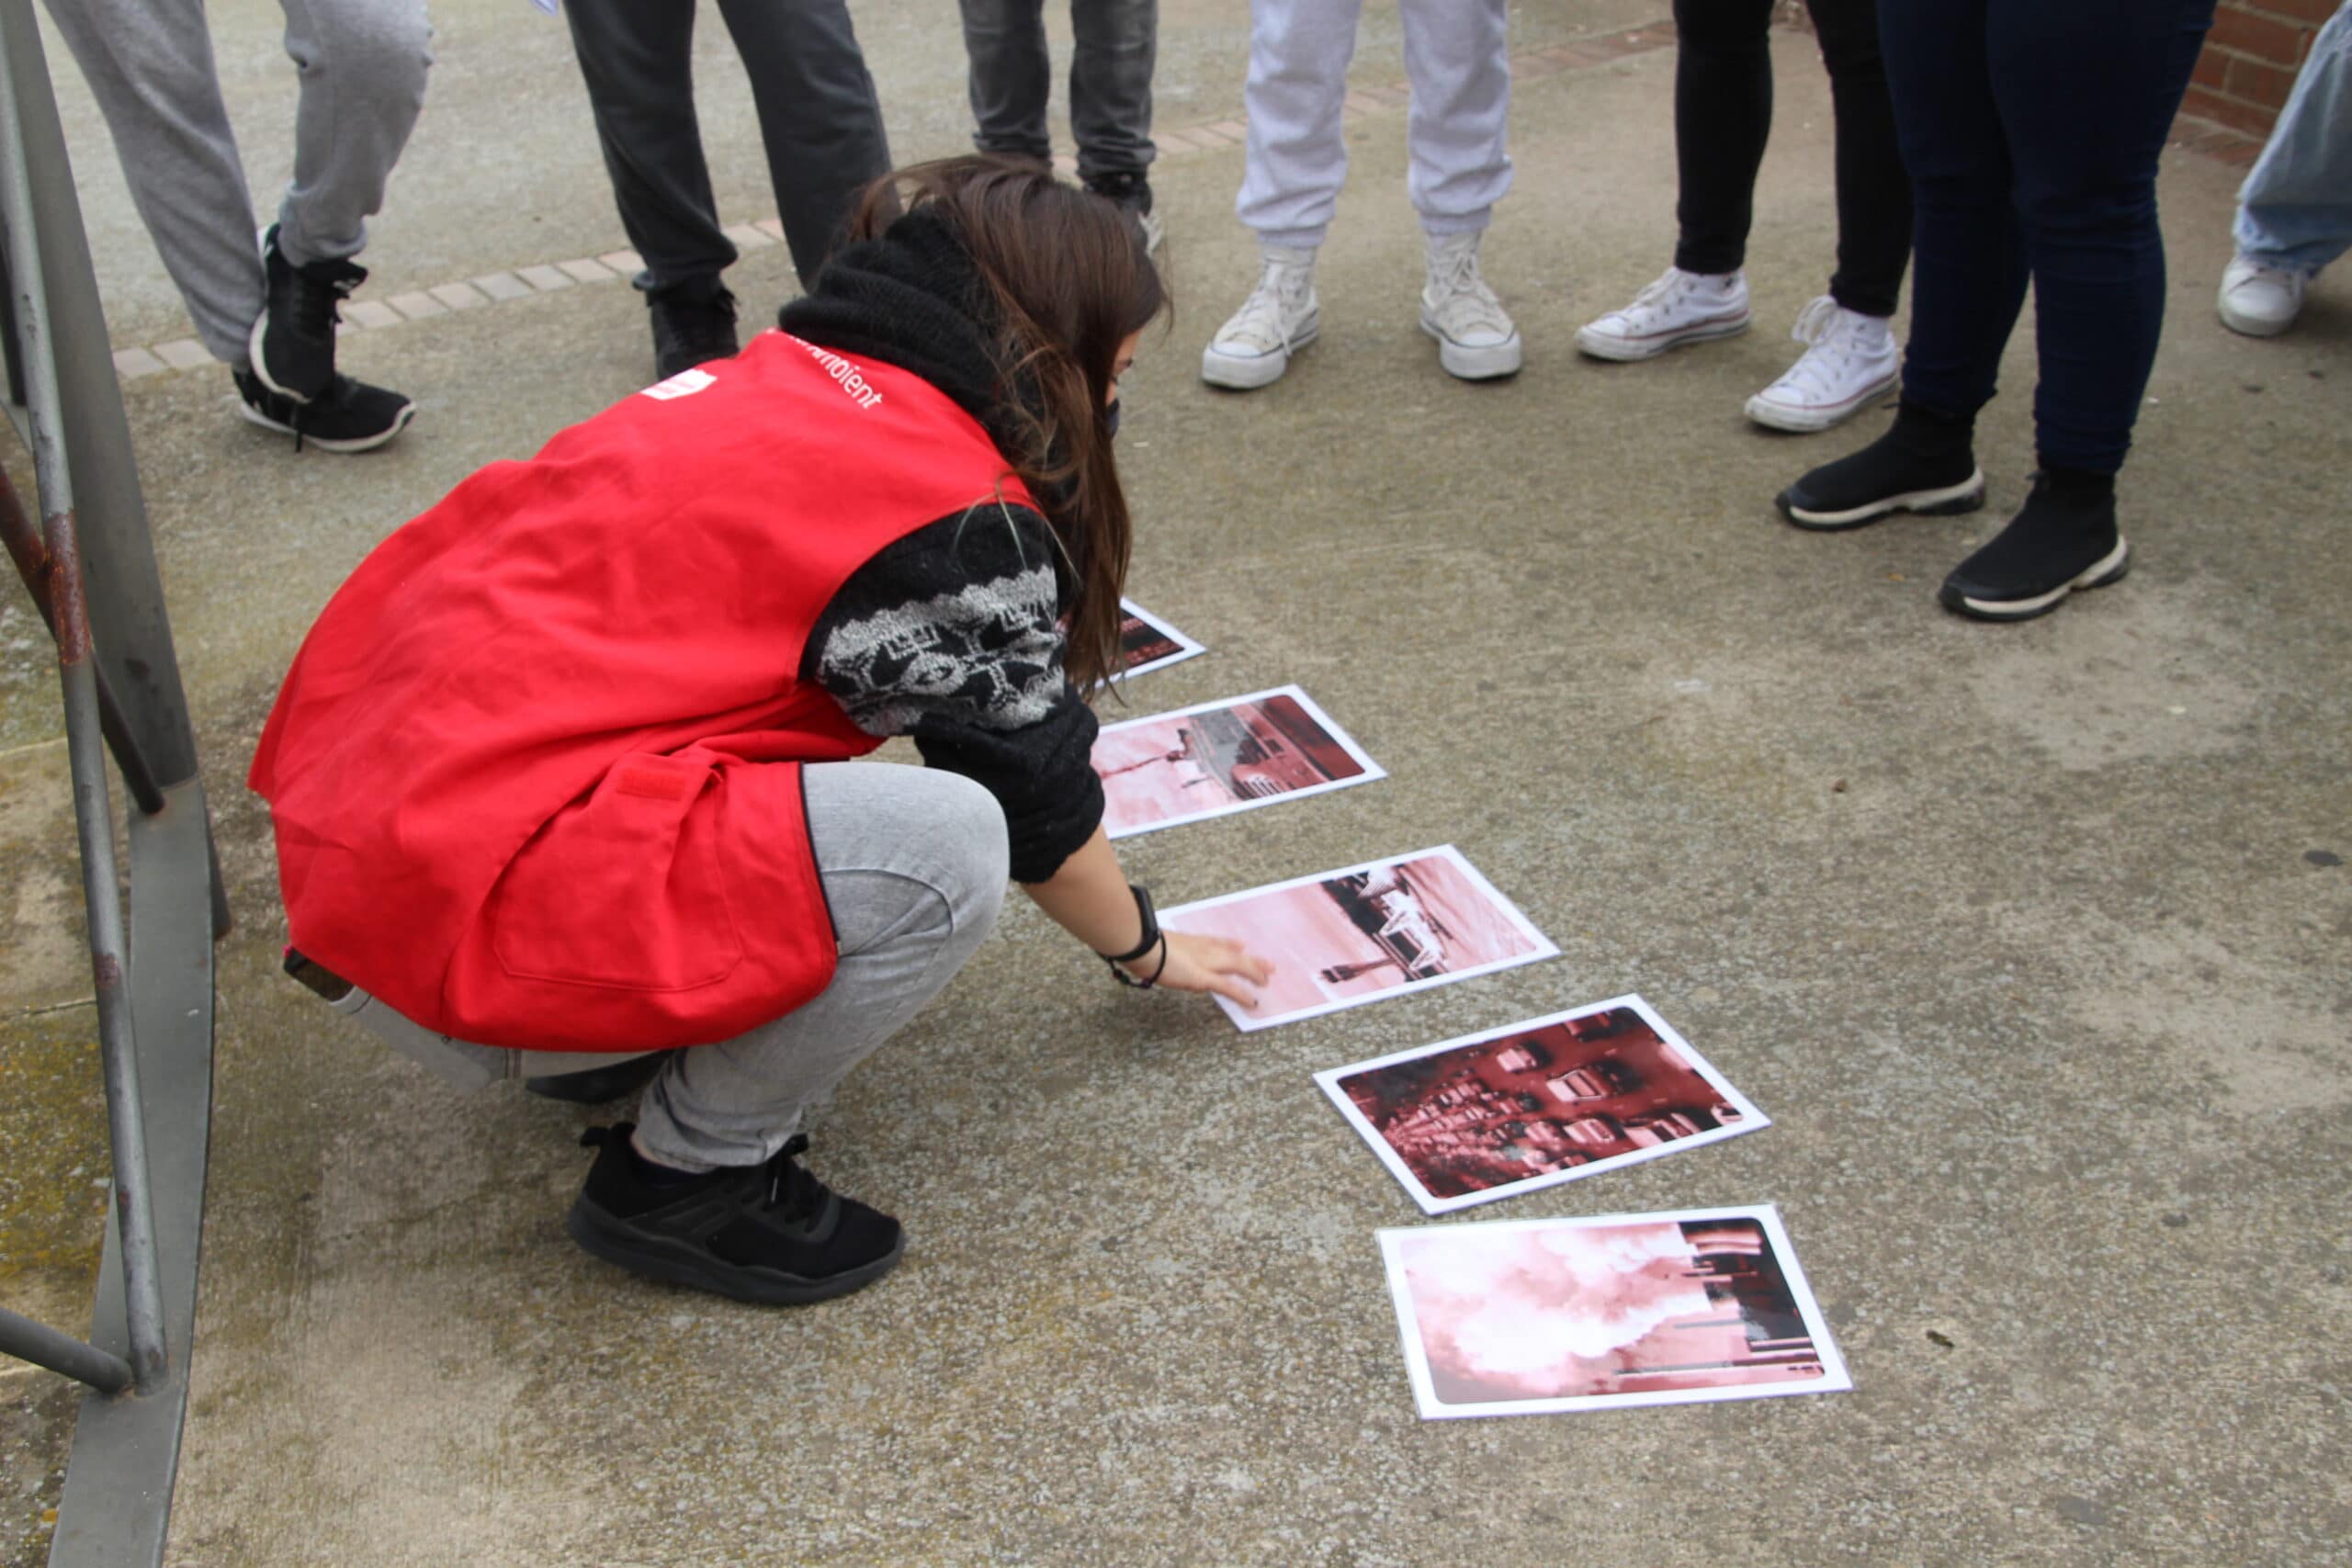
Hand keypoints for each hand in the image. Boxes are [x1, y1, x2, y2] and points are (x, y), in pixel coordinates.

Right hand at [1128, 930, 1272, 1007]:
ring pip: (1238, 966)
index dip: (1229, 944)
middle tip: (1268, 965)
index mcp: (1189, 940)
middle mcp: (1202, 949)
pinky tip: (1252, 1001)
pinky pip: (1228, 987)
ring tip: (1267, 980)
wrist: (1142, 946)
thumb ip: (1153, 945)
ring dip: (1254, 973)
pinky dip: (1241, 994)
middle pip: (1233, 954)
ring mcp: (1205, 963)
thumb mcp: (1150, 941)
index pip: (1215, 941)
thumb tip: (1142, 947)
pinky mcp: (1203, 978)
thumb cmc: (1139, 943)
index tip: (1240, 946)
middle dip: (1251, 960)